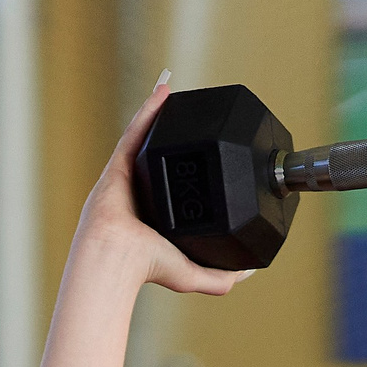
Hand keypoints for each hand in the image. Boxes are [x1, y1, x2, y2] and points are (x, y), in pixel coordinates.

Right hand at [66, 76, 257, 298]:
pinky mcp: (119, 165)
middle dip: (175, 134)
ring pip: (149, 138)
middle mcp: (143, 192)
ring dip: (162, 115)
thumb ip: (222, 276)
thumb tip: (249, 271)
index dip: (191, 166)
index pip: (177, 184)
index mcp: (157, 214)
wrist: (117, 260)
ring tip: (178, 93)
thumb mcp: (195, 273)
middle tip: (194, 116)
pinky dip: (149, 110)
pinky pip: (136, 131)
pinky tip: (164, 90)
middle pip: (162, 155)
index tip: (209, 151)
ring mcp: (130, 176)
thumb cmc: (147, 269)